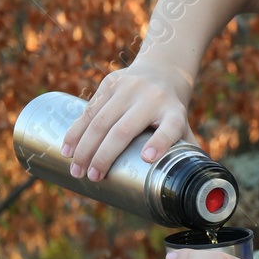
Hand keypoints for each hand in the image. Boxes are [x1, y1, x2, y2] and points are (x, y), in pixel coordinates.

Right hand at [60, 62, 195, 181]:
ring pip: (101, 120)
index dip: (160, 143)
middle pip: (124, 130)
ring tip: (76, 170)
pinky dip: (75, 131)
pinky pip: (89, 109)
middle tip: (92, 177)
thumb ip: (186, 151)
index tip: (148, 158)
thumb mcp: (183, 126)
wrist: (163, 69)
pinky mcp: (111, 83)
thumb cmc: (171, 109)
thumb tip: (191, 188)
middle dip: (105, 156)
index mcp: (174, 112)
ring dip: (84, 147)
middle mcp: (152, 99)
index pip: (170, 128)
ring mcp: (129, 89)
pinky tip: (66, 148)